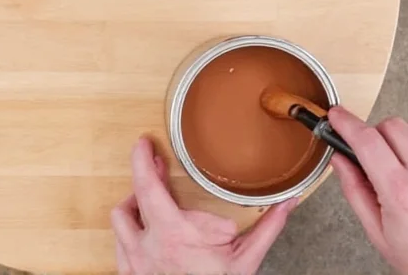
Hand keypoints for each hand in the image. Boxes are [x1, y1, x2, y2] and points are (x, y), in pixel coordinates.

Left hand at [111, 137, 297, 274]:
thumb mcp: (246, 259)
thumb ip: (266, 227)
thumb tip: (288, 203)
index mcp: (173, 235)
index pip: (147, 185)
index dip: (142, 160)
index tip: (143, 144)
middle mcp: (146, 247)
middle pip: (132, 199)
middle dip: (144, 177)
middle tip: (158, 166)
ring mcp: (135, 264)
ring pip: (120, 221)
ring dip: (133, 206)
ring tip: (151, 201)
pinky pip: (119, 246)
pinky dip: (130, 233)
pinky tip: (146, 232)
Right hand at [330, 107, 407, 274]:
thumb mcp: (378, 231)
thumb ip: (354, 190)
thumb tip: (339, 159)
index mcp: (402, 193)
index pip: (366, 141)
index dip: (346, 123)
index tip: (337, 116)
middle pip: (393, 126)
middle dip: (377, 134)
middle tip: (377, 154)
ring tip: (407, 158)